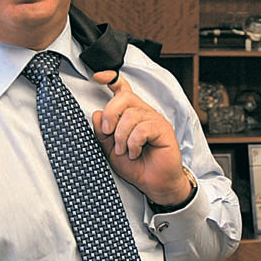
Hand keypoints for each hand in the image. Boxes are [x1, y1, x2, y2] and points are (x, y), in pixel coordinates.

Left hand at [92, 70, 190, 205]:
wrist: (153, 183)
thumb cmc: (135, 165)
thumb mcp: (109, 149)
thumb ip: (101, 132)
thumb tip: (96, 114)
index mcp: (129, 113)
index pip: (122, 88)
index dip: (110, 78)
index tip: (97, 77)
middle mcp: (142, 112)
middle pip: (124, 97)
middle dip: (111, 114)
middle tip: (107, 132)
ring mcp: (154, 119)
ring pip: (131, 115)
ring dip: (121, 136)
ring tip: (123, 150)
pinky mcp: (163, 130)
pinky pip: (142, 129)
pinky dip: (133, 143)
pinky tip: (134, 153)